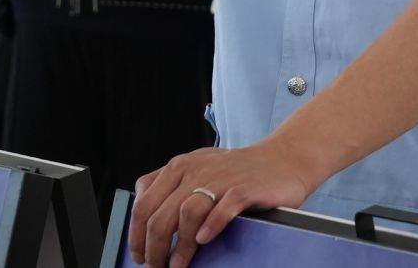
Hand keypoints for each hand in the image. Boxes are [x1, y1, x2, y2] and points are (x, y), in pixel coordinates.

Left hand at [129, 138, 322, 267]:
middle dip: (154, 247)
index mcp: (179, 167)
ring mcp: (221, 179)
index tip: (139, 254)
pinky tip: (204, 240)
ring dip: (180, 245)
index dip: (136, 235)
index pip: (143, 204)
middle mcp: (196, 170)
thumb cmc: (237, 171)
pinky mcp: (244, 189)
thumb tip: (142, 217)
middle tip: (156, 266)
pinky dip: (211, 225)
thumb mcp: (197, 169)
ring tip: (178, 264)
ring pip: (187, 214)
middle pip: (161, 214)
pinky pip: (223, 208)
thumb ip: (169, 185)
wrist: (281, 159)